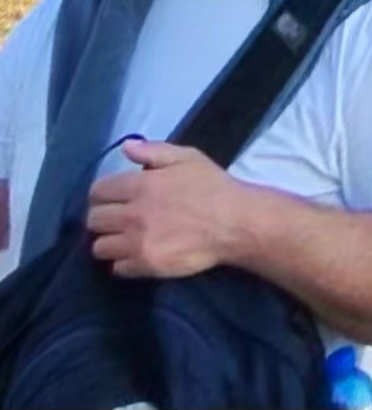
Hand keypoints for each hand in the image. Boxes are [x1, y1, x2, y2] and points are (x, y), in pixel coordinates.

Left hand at [87, 142, 244, 280]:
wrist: (233, 223)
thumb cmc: (211, 187)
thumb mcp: (187, 158)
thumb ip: (154, 151)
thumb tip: (126, 147)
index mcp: (141, 185)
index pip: (98, 191)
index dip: (101, 194)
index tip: (110, 197)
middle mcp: (133, 215)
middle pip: (94, 220)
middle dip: (102, 217)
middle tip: (117, 218)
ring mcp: (137, 243)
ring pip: (99, 247)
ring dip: (110, 241)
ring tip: (124, 238)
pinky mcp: (145, 266)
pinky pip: (116, 268)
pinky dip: (123, 261)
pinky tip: (137, 253)